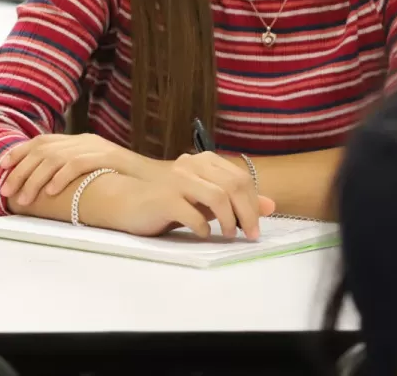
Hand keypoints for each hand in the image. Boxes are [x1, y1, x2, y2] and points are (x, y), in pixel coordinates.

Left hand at [0, 134, 152, 206]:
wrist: (161, 182)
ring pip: (55, 158)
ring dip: (34, 179)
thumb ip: (73, 174)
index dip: (19, 152)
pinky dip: (61, 177)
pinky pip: (78, 164)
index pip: (42, 140)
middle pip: (42, 150)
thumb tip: (43, 187)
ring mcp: (97, 147)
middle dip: (19, 171)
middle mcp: (85, 140)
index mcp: (80, 141)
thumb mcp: (94, 175)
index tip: (0, 169)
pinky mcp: (109, 157)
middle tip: (6, 192)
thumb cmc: (126, 184)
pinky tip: (51, 192)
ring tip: (24, 199)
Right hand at [101, 173, 275, 238]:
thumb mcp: (205, 199)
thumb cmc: (169, 201)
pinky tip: (204, 234)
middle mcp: (192, 165)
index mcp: (205, 162)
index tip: (256, 227)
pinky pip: (193, 214)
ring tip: (229, 235)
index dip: (253, 203)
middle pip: (233, 186)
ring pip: (217, 196)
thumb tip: (270, 205)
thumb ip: (235, 200)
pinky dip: (204, 227)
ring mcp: (178, 180)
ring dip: (229, 220)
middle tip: (251, 235)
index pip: (241, 178)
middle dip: (247, 213)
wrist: (126, 201)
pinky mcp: (164, 199)